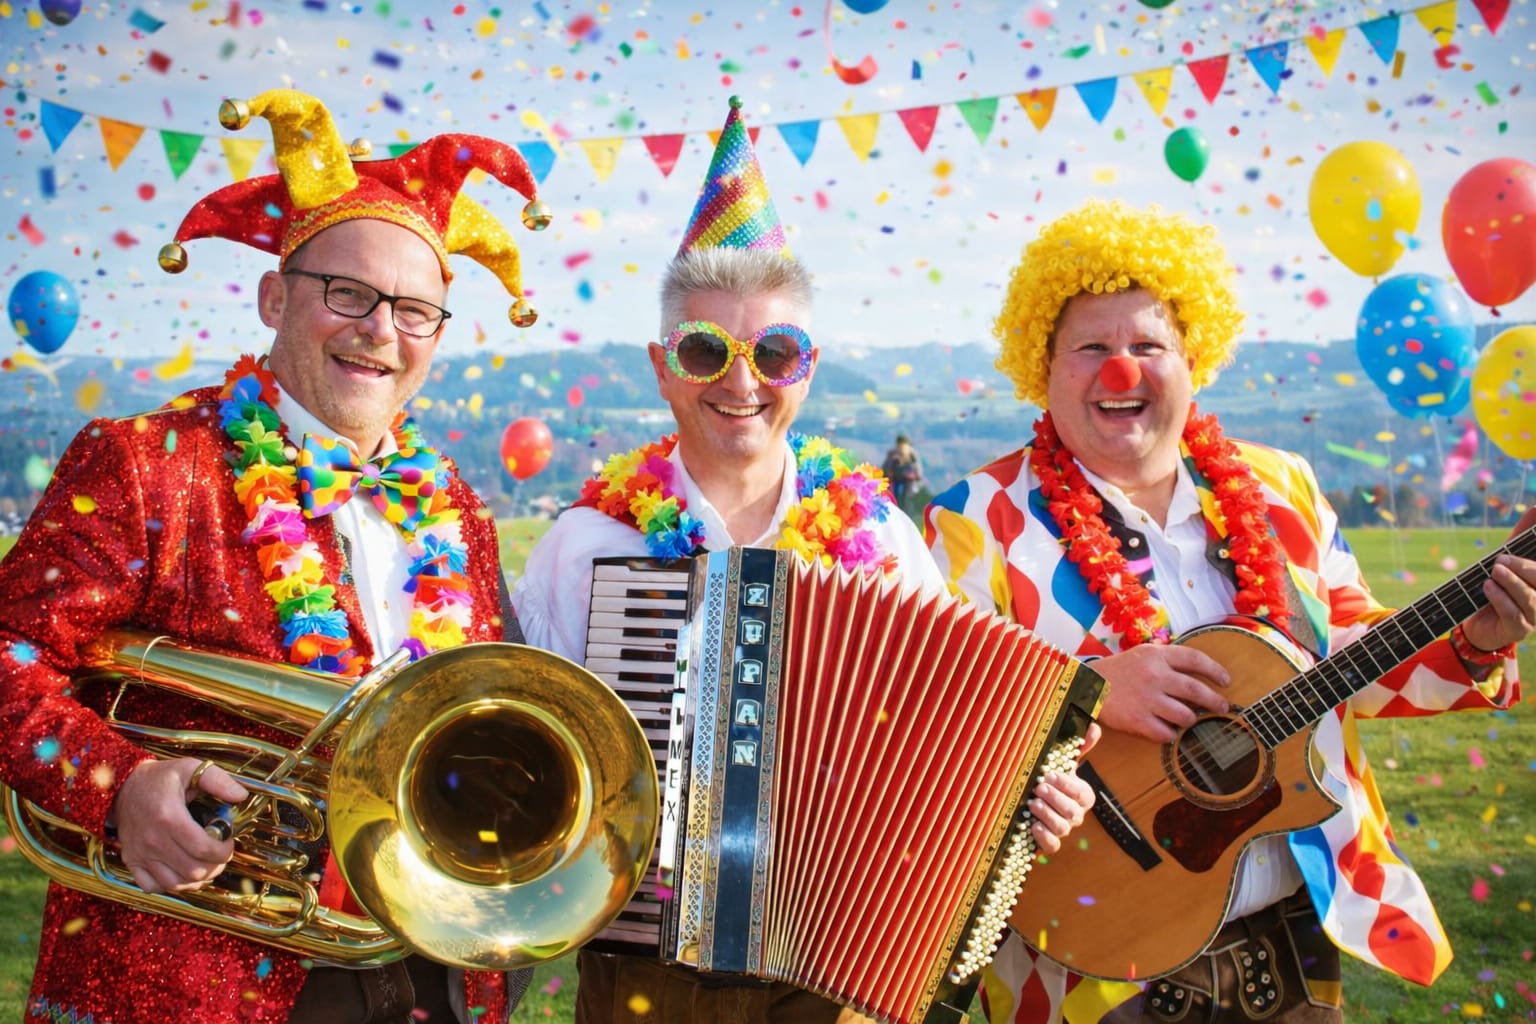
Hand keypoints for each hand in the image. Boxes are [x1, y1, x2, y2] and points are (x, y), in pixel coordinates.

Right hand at [112, 756, 248, 893]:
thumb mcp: (190, 768)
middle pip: (193, 871)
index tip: (228, 841)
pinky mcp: (131, 861)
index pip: (203, 849)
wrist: (123, 786)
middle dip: (215, 866)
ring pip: (175, 884)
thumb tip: (240, 795)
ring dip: (197, 878)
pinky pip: (152, 886)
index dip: (224, 851)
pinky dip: (171, 885)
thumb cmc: (160, 778)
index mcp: (169, 817)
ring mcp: (140, 853)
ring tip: (206, 863)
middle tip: (220, 853)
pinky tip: (182, 871)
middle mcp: (153, 840)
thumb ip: (218, 780)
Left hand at [1028, 726, 1098, 855]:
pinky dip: (1043, 836)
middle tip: (1038, 786)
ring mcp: (1063, 830)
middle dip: (1055, 799)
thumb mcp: (1060, 763)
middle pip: (1073, 812)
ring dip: (1047, 815)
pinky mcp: (1049, 843)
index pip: (1081, 793)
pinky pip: (1052, 846)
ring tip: (1032, 803)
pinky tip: (1032, 826)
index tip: (1050, 774)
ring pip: (1063, 828)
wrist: (1028, 802)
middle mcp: (1076, 815)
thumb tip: (1093, 725)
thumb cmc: (1049, 781)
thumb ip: (1077, 747)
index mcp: (1082, 796)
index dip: (1066, 785)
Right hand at [1093, 644, 1230, 742]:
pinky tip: (1169, 731)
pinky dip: (1171, 734)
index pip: (1195, 659)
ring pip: (1185, 716)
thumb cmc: (1119, 671)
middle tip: (1222, 707)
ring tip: (1190, 719)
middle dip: (1214, 701)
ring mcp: (1146, 699)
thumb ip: (1168, 659)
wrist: (1086, 686)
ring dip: (1191, 720)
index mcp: (1156, 656)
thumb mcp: (1142, 654)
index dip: (1215, 670)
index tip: (1225, 681)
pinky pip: (1166, 733)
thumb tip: (1200, 672)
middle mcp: (1153, 676)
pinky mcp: (1137, 720)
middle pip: (1196, 690)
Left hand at [1459, 507, 1535, 653]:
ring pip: (1531, 598)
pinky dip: (1500, 598)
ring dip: (1512, 583)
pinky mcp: (1519, 629)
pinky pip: (1514, 614)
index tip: (1518, 546)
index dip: (1535, 546)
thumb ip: (1520, 537)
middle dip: (1524, 568)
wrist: (1476, 622)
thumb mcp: (1507, 559)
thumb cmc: (1497, 586)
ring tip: (1495, 571)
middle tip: (1500, 559)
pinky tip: (1487, 587)